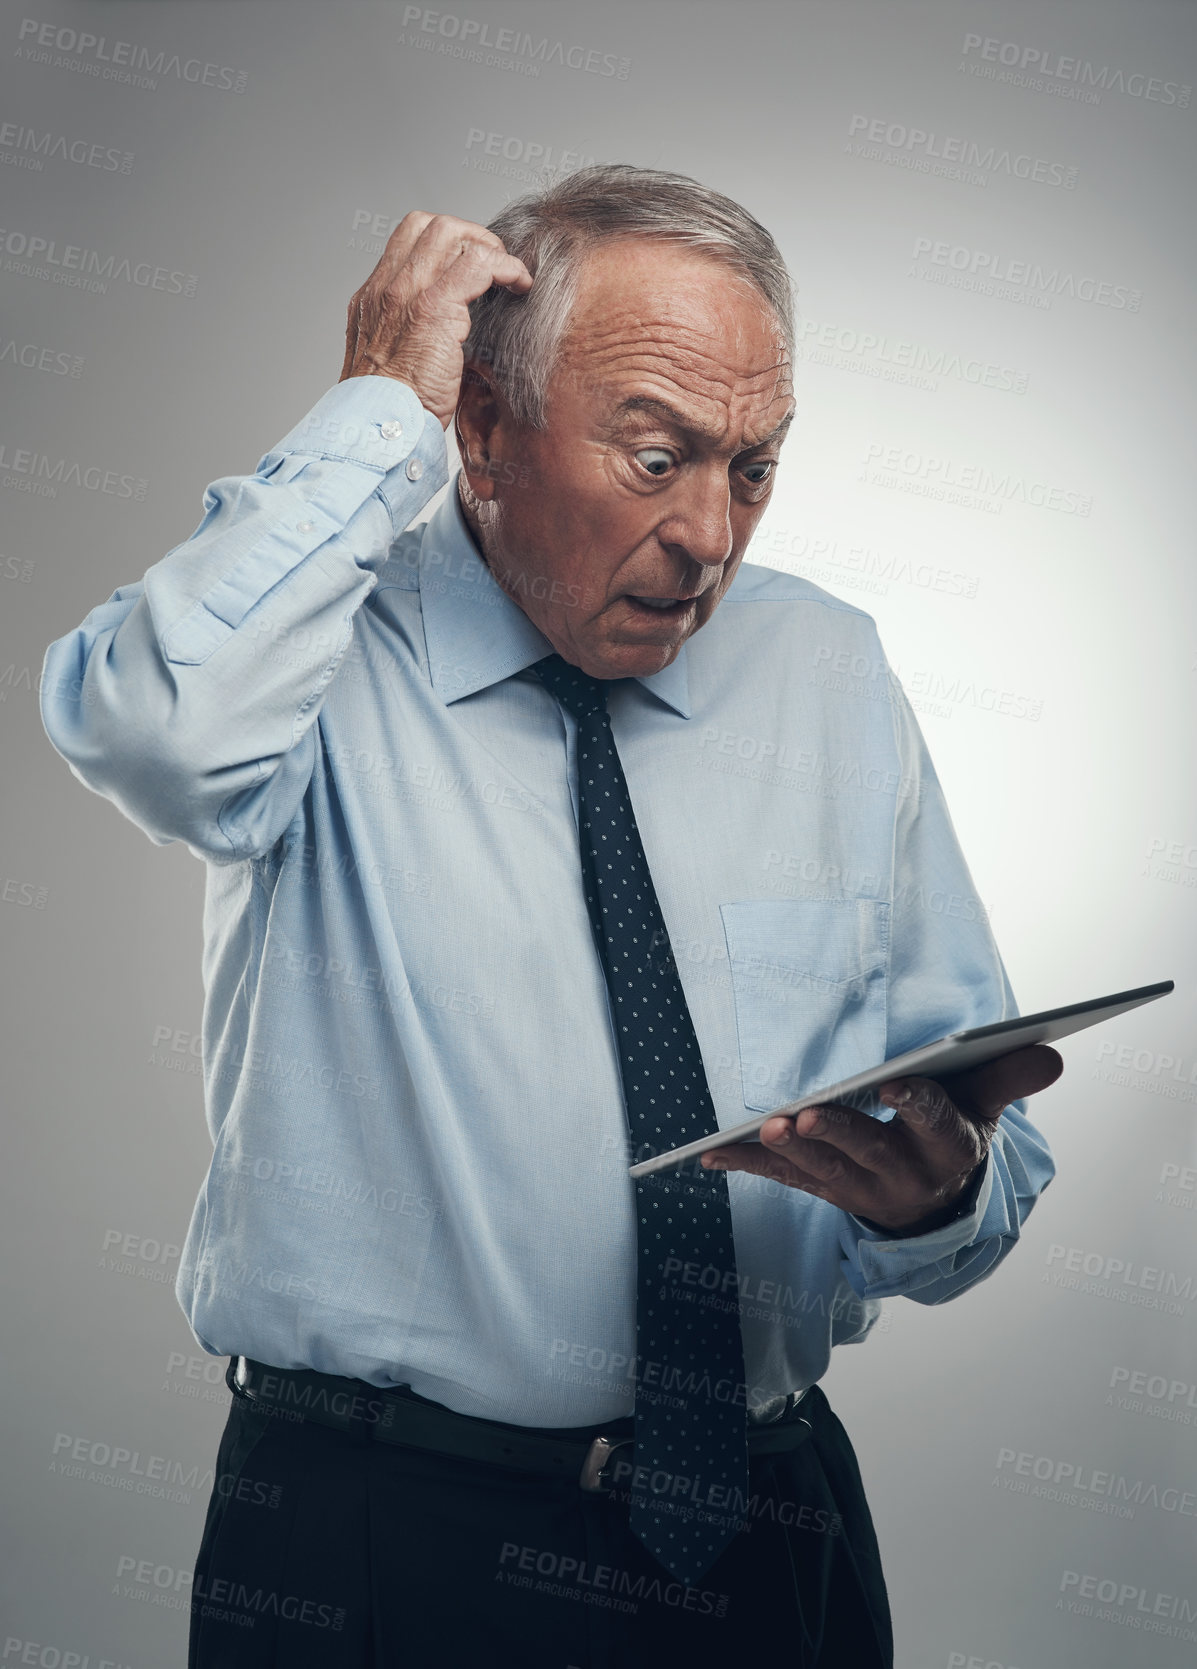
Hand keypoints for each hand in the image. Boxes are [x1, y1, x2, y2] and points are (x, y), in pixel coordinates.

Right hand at [338, 211, 532, 426]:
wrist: (380, 430)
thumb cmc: (392, 411)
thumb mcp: (389, 364)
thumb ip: (407, 337)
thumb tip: (441, 335)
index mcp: (372, 299)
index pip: (407, 241)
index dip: (444, 242)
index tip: (468, 263)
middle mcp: (386, 288)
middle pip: (428, 224)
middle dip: (469, 234)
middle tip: (493, 262)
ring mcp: (408, 294)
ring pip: (451, 233)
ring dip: (489, 246)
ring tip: (509, 274)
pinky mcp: (435, 308)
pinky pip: (478, 263)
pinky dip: (506, 266)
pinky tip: (519, 283)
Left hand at [700, 1044, 1062, 1234]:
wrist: (940, 1205)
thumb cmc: (956, 1131)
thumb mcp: (988, 1107)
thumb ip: (1010, 1075)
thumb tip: (1050, 1049)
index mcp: (946, 1145)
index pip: (933, 1121)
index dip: (914, 1104)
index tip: (895, 1084)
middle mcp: (903, 1173)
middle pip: (867, 1150)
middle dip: (835, 1132)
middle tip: (803, 1115)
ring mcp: (860, 1188)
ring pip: (823, 1171)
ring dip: (790, 1152)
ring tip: (763, 1129)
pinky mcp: (827, 1191)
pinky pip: (785, 1180)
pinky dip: (749, 1165)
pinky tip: (713, 1152)